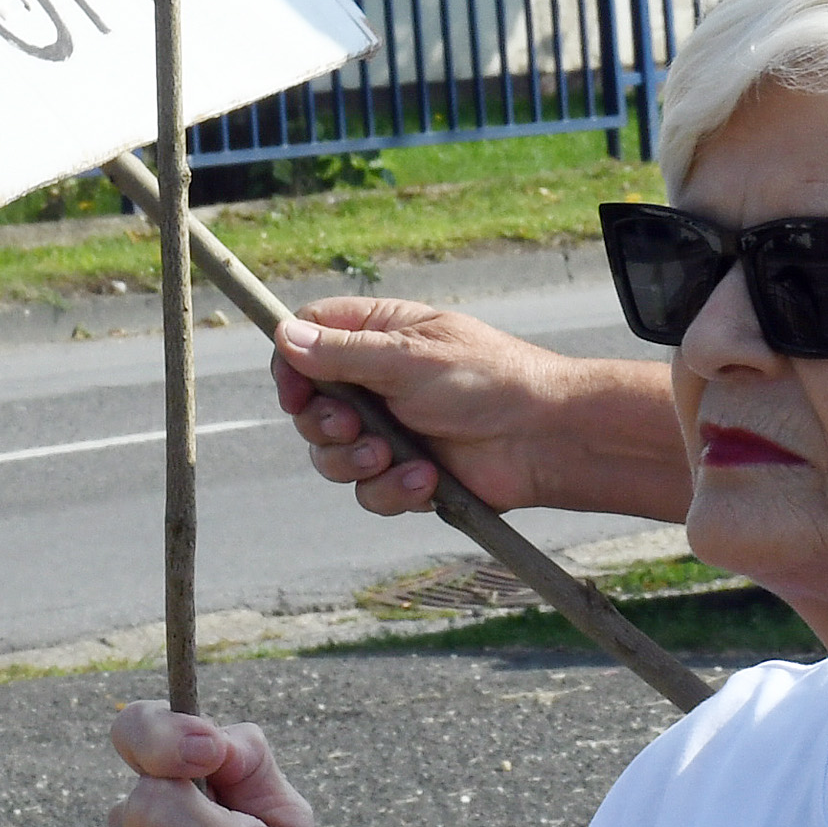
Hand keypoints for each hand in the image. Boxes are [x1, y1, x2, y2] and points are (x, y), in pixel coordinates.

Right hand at [273, 299, 565, 514]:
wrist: (544, 439)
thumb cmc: (487, 380)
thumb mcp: (410, 358)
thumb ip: (343, 353)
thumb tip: (283, 334)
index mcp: (381, 335)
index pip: (309, 338)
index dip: (292, 365)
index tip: (294, 392)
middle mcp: (378, 381)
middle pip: (311, 406)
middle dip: (324, 424)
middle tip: (353, 426)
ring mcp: (392, 429)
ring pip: (333, 455)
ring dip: (356, 461)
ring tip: (393, 455)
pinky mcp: (406, 472)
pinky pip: (369, 491)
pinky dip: (392, 490)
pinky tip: (427, 479)